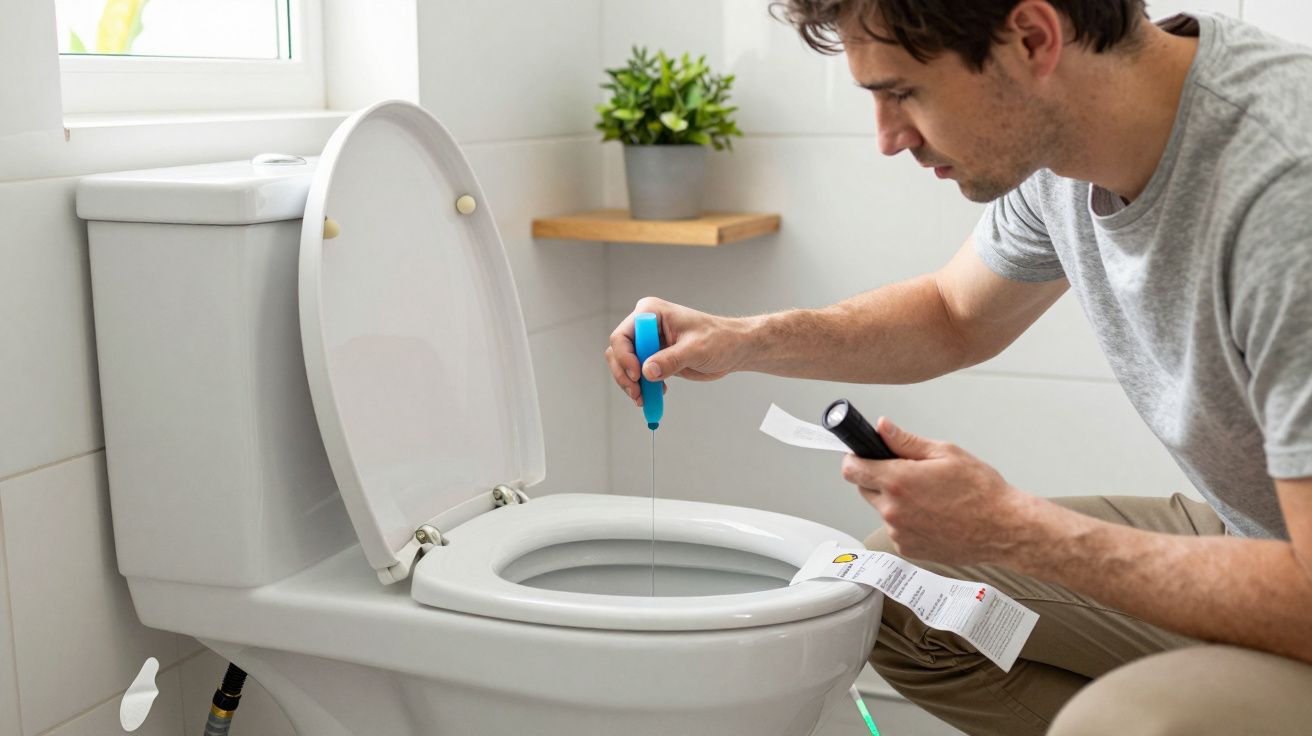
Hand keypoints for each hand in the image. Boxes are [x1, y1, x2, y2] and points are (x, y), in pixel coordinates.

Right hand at [605, 297, 751, 406]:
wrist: (733, 349)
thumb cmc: (719, 339)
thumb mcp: (696, 348)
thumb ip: (671, 360)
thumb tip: (647, 372)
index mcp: (651, 313)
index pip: (623, 335)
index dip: (625, 357)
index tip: (638, 375)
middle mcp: (645, 326)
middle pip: (618, 352)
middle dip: (625, 375)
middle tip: (638, 394)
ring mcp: (649, 343)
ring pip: (624, 366)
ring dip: (631, 385)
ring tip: (646, 399)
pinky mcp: (654, 358)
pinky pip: (638, 376)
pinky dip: (642, 388)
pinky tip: (656, 395)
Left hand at [841, 417, 1034, 565]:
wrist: (1003, 528)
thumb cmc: (981, 491)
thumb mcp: (945, 453)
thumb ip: (906, 441)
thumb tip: (882, 428)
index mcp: (898, 481)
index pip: (852, 468)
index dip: (855, 458)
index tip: (862, 454)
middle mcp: (893, 510)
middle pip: (865, 488)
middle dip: (879, 478)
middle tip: (907, 474)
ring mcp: (899, 532)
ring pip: (881, 509)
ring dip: (895, 501)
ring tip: (927, 497)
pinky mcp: (907, 549)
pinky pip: (895, 529)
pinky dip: (907, 521)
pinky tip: (932, 515)